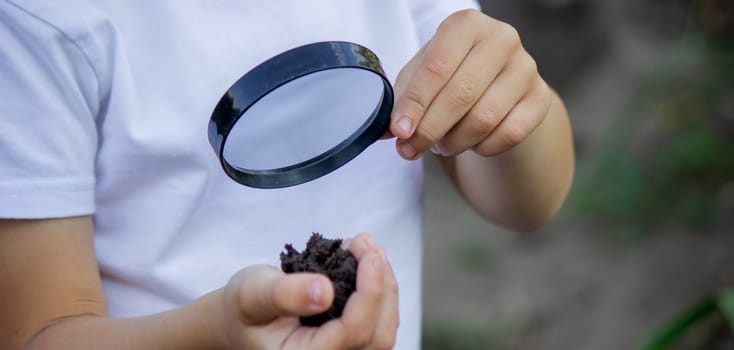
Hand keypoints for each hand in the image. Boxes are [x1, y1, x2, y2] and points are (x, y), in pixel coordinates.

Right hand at [218, 233, 397, 348]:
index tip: (369, 254)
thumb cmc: (244, 308)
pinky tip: (367, 263)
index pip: (353, 333)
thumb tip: (325, 291)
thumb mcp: (251, 294)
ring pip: (383, 330)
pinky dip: (379, 291)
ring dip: (384, 286)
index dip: (370, 293)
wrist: (241, 319)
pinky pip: (377, 324)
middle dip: (382, 286)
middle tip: (369, 245)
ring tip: (367, 247)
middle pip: (377, 335)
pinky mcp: (350, 345)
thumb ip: (283, 294)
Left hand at [388, 9, 552, 159]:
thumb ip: (402, 100)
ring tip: (440, 145)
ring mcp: (526, 67)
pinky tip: (471, 144)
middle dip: (430, 129)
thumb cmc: (450, 77)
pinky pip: (509, 135)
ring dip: (454, 142)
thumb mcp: (422, 77)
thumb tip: (387, 132)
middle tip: (410, 149)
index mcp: (466, 25)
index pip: (436, 67)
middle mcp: (501, 39)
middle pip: (461, 94)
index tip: (398, 131)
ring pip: (484, 119)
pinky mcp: (542, 97)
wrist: (497, 85)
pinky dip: (483, 148)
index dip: (415, 104)